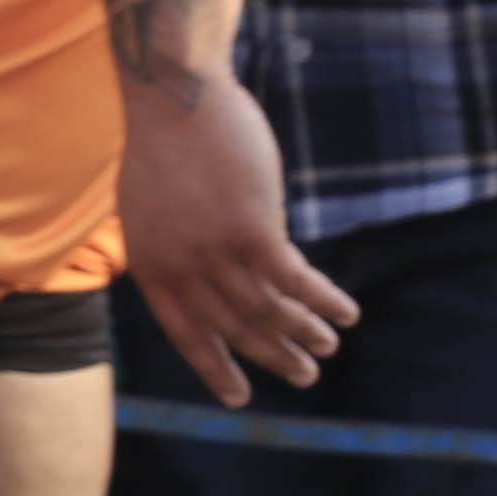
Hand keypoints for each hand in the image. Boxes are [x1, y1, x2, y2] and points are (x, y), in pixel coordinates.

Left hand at [115, 63, 354, 407]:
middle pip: (233, 328)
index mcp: (149, 262)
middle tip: (304, 377)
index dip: (213, 365)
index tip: (237, 397)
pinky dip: (324, 301)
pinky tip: (346, 313)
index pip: (183, 331)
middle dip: (272, 356)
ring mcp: (216, 252)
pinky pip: (296, 282)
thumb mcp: (152, 206)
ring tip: (329, 347)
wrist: (175, 97)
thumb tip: (211, 278)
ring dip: (304, 333)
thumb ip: (177, 248)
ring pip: (269, 310)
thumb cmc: (165, 144)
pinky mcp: (254, 232)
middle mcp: (180, 267)